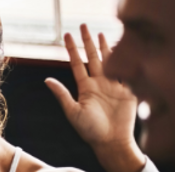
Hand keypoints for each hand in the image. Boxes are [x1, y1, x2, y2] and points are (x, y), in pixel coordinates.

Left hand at [45, 25, 144, 171]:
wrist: (111, 142)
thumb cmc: (90, 131)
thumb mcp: (73, 112)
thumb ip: (61, 94)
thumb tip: (46, 79)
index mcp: (85, 88)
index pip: (76, 64)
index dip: (72, 49)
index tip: (67, 35)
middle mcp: (98, 84)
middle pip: (92, 58)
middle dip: (88, 42)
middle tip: (83, 25)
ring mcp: (113, 86)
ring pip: (108, 61)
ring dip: (104, 47)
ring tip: (100, 33)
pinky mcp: (127, 90)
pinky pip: (125, 71)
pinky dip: (122, 59)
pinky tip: (119, 48)